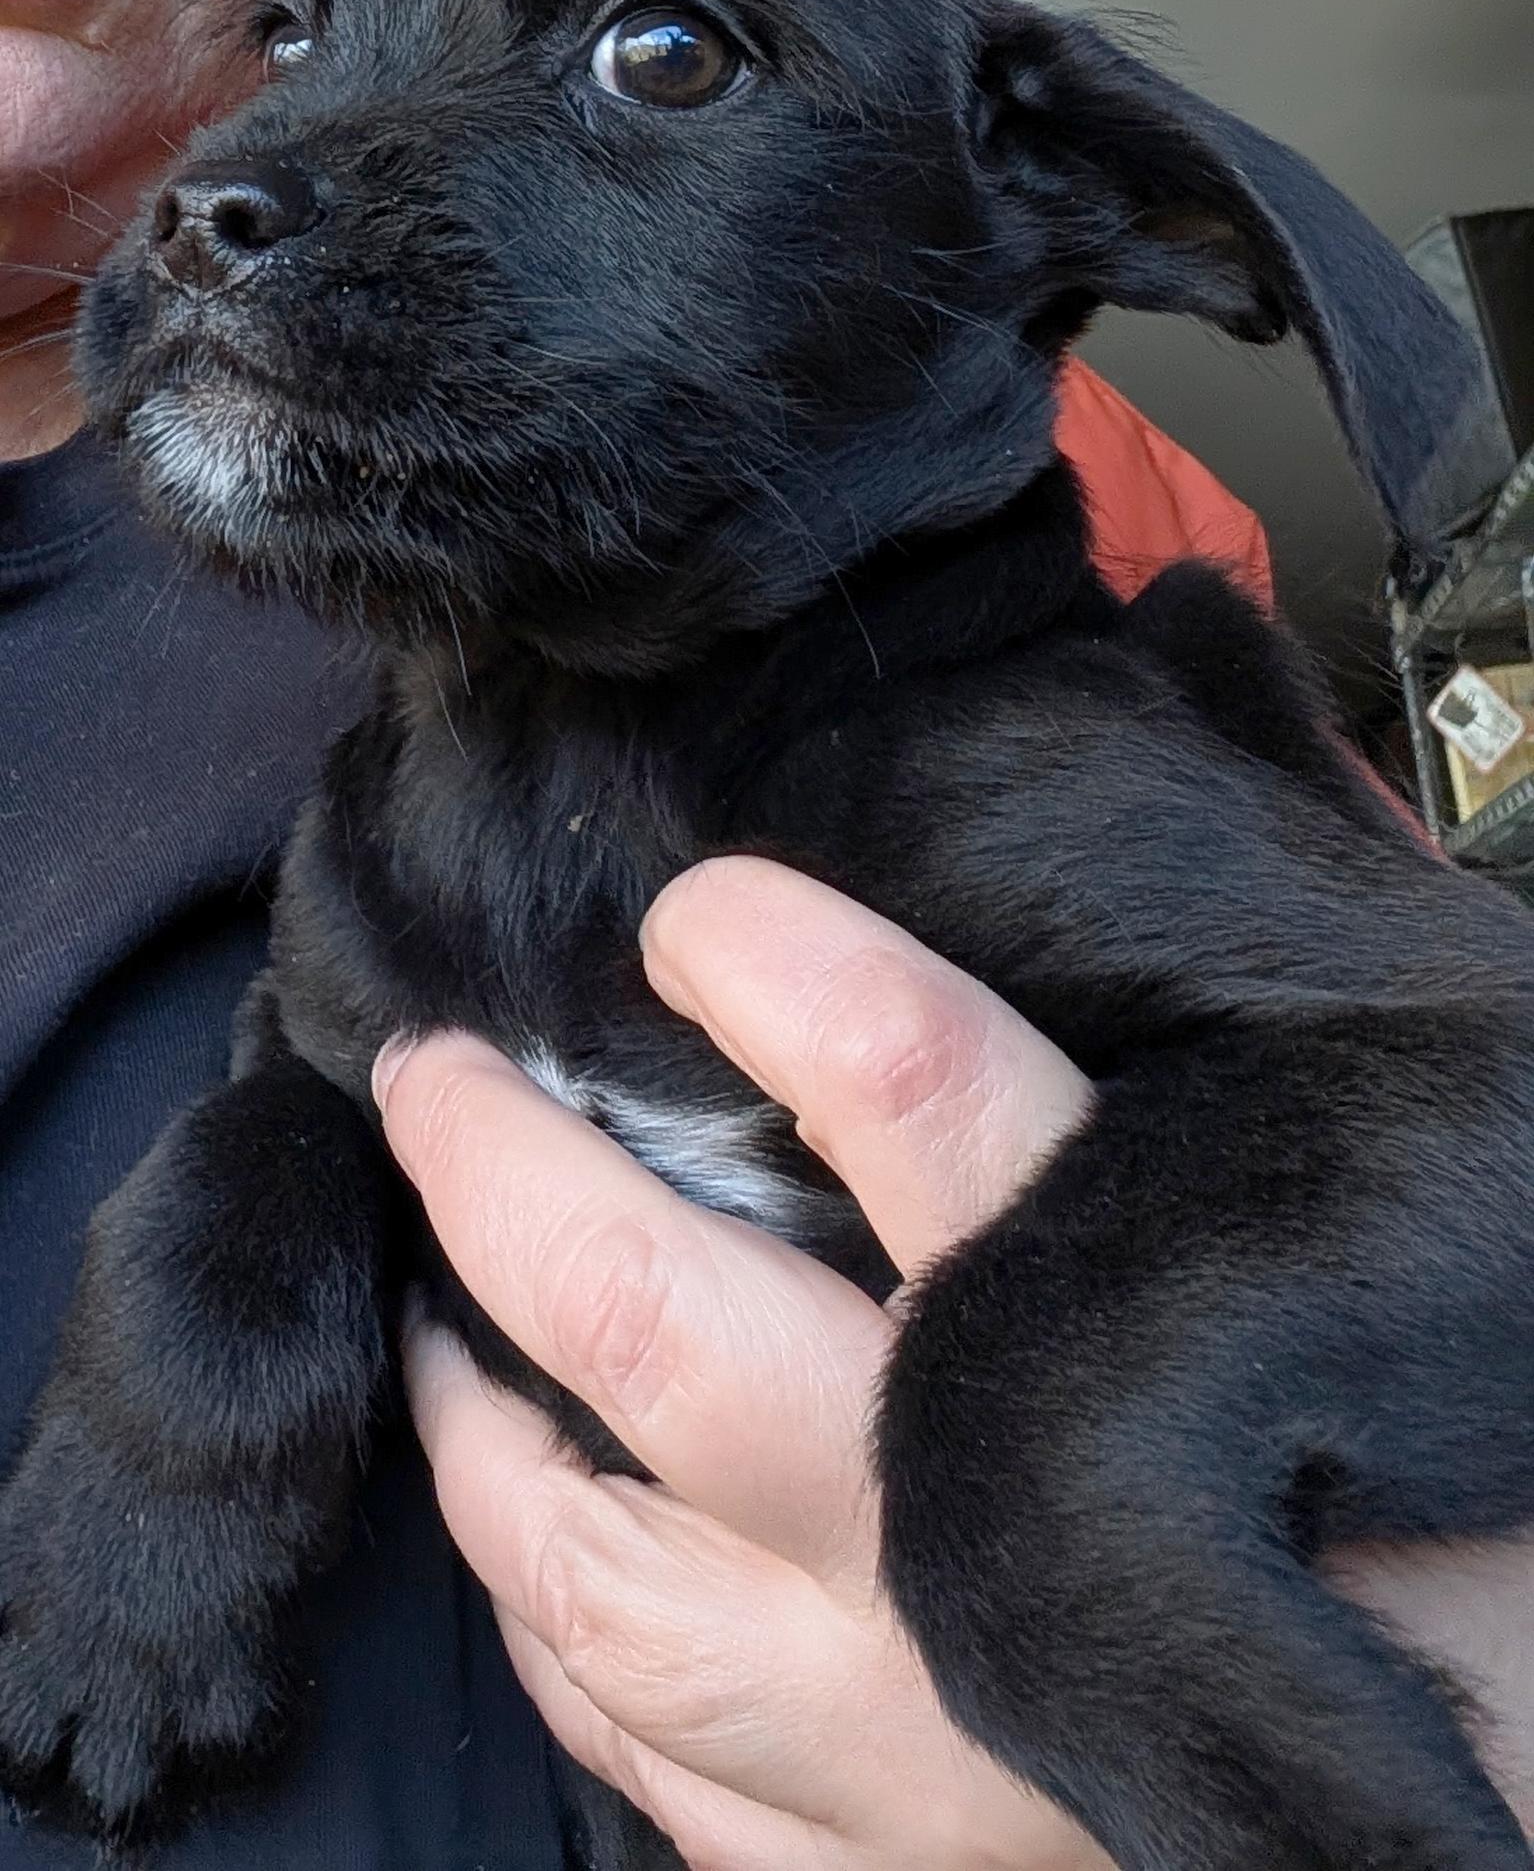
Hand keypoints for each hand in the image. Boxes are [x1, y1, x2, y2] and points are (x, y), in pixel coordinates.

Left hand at [374, 857, 1533, 1866]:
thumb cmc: (1510, 1494)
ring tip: (437, 1319)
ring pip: (607, 1577)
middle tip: (434, 1076)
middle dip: (504, 1172)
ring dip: (481, 1426)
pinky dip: (570, 1644)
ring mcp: (927, 1760)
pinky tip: (547, 1562)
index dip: (775, 970)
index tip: (696, 913)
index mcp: (1143, 1351)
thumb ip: (1281, 1027)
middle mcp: (989, 1554)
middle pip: (661, 1326)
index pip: (910, 1093)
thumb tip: (1201, 767)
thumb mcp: (1421, 1225)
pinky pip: (659, 1774)